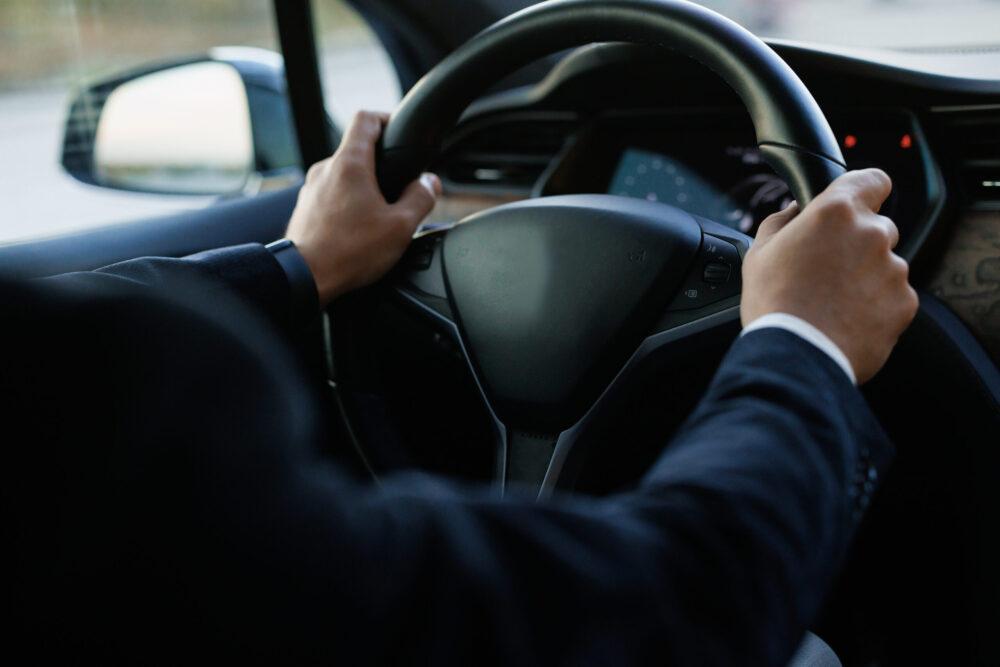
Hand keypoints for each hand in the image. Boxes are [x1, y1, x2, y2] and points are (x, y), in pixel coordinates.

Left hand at [285, 110, 441, 306]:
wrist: (306, 278)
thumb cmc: (350, 252)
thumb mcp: (400, 226)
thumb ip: (421, 198)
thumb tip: (430, 183)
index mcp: (349, 164)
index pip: (366, 119)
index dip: (386, 119)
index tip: (399, 132)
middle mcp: (325, 170)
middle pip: (356, 150)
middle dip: (380, 164)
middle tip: (399, 186)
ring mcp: (311, 189)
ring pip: (343, 175)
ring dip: (363, 187)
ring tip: (380, 214)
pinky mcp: (305, 209)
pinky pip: (331, 196)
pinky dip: (347, 204)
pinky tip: (359, 229)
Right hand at [741, 169, 918, 383]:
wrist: (795, 355)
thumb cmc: (774, 303)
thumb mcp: (759, 253)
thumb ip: (781, 221)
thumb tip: (793, 211)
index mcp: (836, 212)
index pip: (873, 179)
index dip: (865, 191)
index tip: (856, 204)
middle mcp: (872, 234)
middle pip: (878, 227)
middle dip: (858, 244)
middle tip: (828, 270)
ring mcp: (893, 269)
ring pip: (885, 264)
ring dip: (866, 277)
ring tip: (834, 302)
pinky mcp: (904, 302)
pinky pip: (894, 296)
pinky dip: (876, 306)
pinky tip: (847, 319)